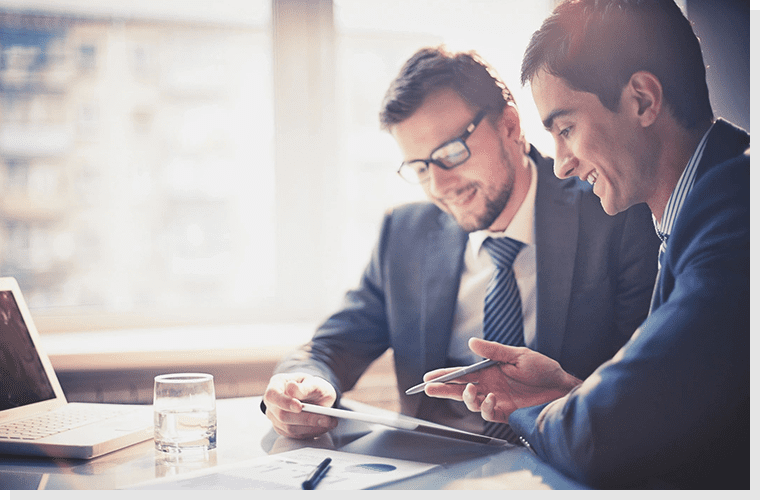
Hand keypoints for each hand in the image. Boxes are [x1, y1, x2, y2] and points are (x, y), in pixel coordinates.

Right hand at [263, 373, 337, 438]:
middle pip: (282, 415)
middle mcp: (272, 403)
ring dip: (312, 427)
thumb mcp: (314, 382)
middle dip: (306, 418)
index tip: (299, 407)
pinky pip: (296, 435)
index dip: (283, 402)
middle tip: (327, 418)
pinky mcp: (283, 430)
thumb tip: (291, 388)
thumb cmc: (313, 387)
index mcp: (276, 384)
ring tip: (330, 422)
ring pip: (289, 428)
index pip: (272, 395)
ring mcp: (275, 417)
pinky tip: (323, 426)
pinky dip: (312, 432)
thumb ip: (305, 387)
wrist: (315, 397)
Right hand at [423, 338, 581, 423]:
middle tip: (429, 389)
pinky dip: (485, 407)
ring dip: (466, 398)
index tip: (429, 377)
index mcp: (489, 371)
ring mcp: (496, 400)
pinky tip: (490, 399)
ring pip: (471, 403)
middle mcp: (489, 386)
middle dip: (443, 390)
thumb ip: (493, 351)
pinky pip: (488, 413)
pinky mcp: (506, 413)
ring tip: (469, 391)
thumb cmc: (543, 369)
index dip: (445, 375)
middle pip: (460, 389)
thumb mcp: (518, 355)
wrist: (562, 388)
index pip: (462, 373)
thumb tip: (471, 342)